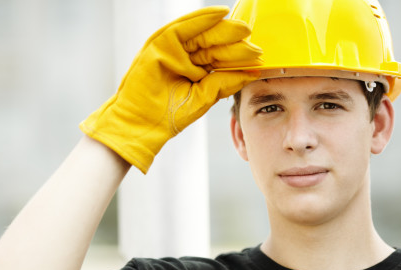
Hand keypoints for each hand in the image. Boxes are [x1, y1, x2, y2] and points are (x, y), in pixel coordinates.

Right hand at [80, 6, 261, 172]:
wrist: (142, 124)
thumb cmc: (168, 115)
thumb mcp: (203, 97)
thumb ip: (224, 82)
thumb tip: (250, 72)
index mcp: (195, 71)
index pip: (219, 59)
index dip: (238, 55)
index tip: (258, 56)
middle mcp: (185, 58)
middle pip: (213, 45)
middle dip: (234, 41)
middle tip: (254, 41)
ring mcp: (172, 49)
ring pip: (202, 34)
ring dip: (223, 29)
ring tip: (243, 28)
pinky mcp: (161, 43)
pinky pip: (185, 26)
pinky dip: (202, 18)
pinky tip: (221, 14)